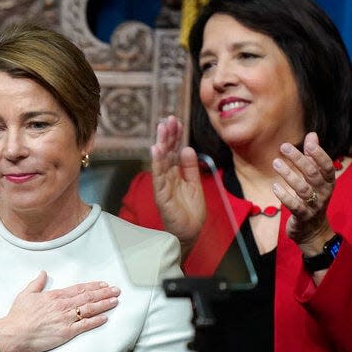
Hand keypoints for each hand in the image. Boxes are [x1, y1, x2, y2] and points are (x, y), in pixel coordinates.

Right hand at [0, 271, 119, 351]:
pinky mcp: (66, 332)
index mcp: (55, 296)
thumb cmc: (19, 315)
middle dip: (104, 293)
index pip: (79, 289)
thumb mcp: (26, 294)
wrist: (15, 333)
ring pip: (89, 309)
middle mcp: (63, 305)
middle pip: (88, 297)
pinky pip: (85, 325)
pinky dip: (96, 321)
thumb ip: (37, 283)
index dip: (93, 286)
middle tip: (116, 290)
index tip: (103, 284)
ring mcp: (66, 319)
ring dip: (104, 304)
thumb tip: (43, 273)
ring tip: (115, 301)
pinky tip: (105, 318)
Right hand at [150, 115, 204, 253]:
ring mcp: (163, 185)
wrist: (190, 232)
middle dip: (167, 135)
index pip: (174, 151)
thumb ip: (191, 167)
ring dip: (161, 144)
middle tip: (168, 119)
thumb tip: (187, 148)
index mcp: (176, 173)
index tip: (176, 121)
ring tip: (161, 129)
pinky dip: (157, 163)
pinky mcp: (162, 195)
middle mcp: (167, 177)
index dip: (175, 136)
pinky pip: (159, 177)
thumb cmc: (191, 211)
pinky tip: (156, 150)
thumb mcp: (195, 184)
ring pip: (161, 161)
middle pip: (166, 152)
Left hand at [270, 132, 336, 249]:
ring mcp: (314, 206)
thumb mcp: (316, 179)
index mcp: (328, 182)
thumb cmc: (313, 198)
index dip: (320, 154)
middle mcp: (323, 193)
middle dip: (299, 159)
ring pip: (302, 189)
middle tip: (284, 147)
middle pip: (313, 174)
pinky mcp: (303, 217)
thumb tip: (312, 134)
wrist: (313, 231)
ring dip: (289, 175)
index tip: (308, 143)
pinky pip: (294, 206)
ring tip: (276, 163)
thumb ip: (313, 157)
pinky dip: (284, 196)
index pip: (327, 166)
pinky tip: (275, 186)